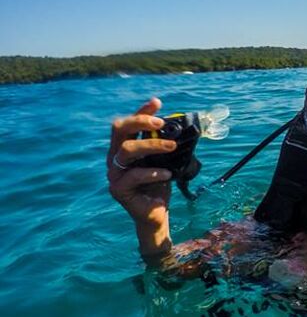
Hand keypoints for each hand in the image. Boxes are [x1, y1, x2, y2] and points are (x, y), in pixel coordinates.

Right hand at [106, 97, 175, 229]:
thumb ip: (165, 146)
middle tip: (161, 123)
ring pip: (127, 150)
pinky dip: (153, 173)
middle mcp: (116, 157)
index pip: (129, 123)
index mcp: (125, 147)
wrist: (156, 214)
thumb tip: (181, 128)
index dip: (141, 111)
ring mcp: (114, 173)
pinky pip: (134, 176)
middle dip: (140, 121)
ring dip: (151, 145)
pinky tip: (167, 174)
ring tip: (172, 147)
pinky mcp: (118, 189)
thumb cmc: (159, 184)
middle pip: (119, 129)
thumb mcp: (164, 161)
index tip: (157, 102)